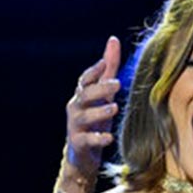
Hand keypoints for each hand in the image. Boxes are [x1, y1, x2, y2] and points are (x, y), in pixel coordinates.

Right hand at [65, 35, 122, 180]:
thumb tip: (113, 40)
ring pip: (84, 117)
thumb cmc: (95, 119)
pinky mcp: (78, 144)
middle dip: (100, 89)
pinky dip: (97, 138)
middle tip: (117, 84)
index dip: (93, 71)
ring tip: (115, 108)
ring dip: (99, 112)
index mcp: (82, 95)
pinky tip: (109, 137)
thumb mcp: (103, 93)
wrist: (83, 153)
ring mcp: (75, 126)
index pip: (85, 79)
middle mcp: (76, 108)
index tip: (105, 63)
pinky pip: (87, 140)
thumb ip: (108, 68)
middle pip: (85, 95)